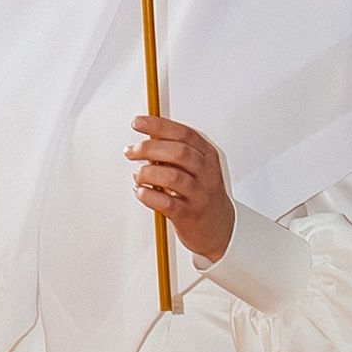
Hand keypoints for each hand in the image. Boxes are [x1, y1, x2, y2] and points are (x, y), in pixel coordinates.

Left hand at [129, 114, 233, 263]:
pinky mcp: (189, 215)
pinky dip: (148, 195)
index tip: (138, 122)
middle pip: (178, 152)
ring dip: (147, 173)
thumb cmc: (202, 195)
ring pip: (172, 177)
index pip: (184, 134)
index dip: (159, 125)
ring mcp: (199, 195)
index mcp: (208, 157)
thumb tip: (147, 140)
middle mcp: (206, 174)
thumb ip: (176, 154)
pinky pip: (166, 203)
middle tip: (131, 151)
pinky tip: (141, 192)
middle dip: (149, 148)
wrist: (220, 228)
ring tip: (138, 176)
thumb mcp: (197, 168)